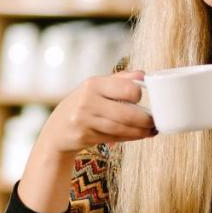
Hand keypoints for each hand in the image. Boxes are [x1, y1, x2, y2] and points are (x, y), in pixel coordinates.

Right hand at [35, 70, 154, 156]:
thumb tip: (143, 74)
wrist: (57, 130)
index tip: (145, 99)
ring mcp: (84, 120)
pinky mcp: (84, 136)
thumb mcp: (96, 88)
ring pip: (121, 128)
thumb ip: (120, 80)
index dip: (139, 95)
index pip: (127, 88)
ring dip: (141, 132)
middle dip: (146, 120)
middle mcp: (87, 100)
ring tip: (151, 131)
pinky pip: (114, 138)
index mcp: (93, 83)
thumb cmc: (82, 105)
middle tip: (155, 121)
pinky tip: (138, 136)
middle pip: (127, 113)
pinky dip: (129, 137)